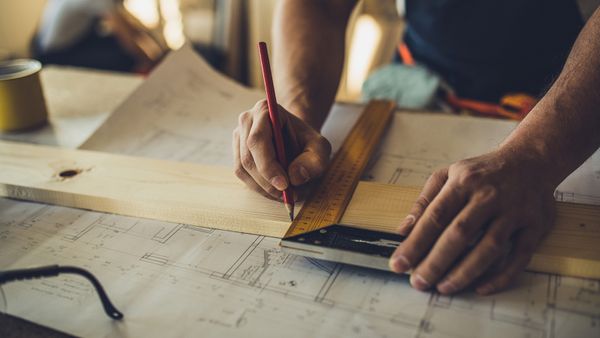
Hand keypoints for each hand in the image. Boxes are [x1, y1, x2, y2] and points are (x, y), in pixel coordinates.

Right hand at [233, 100, 330, 199]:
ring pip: (243, 169)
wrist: (296, 137)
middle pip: (248, 157)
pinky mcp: (237, 152)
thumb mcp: (320, 148)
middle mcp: (246, 121)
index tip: (284, 185)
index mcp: (265, 110)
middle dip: (267, 182)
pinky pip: (242, 174)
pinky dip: (259, 187)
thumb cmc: (306, 140)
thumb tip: (295, 177)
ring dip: (263, 187)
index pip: (258, 140)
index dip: (268, 165)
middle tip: (288, 195)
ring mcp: (239, 137)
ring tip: (285, 194)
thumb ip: (314, 161)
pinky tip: (275, 190)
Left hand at [389, 150, 555, 294]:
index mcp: (463, 182)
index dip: (416, 242)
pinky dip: (501, 275)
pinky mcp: (535, 225)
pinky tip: (481, 287)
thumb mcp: (448, 174)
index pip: (435, 216)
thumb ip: (424, 202)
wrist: (530, 159)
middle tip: (419, 282)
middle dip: (436, 262)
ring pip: (489, 247)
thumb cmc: (482, 172)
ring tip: (444, 287)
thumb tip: (403, 230)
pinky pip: (519, 256)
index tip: (399, 263)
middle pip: (460, 234)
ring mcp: (514, 211)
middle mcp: (489, 195)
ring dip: (465, 272)